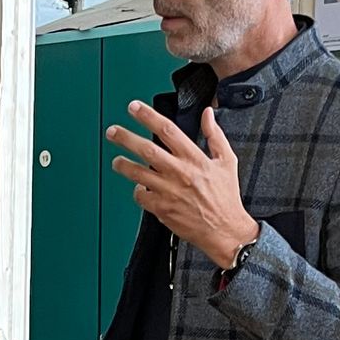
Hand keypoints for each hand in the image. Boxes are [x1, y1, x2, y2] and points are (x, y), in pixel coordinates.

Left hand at [107, 101, 258, 269]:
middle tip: (112, 132)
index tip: (134, 108)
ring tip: (116, 160)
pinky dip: (137, 190)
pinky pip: (141, 196)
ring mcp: (169, 191)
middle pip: (146, 149)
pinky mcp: (162, 209)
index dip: (148, 116)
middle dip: (126, 138)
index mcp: (194, 158)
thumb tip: (208, 114)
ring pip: (138, 173)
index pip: (167, 130)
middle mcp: (179, 173)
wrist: (225, 230)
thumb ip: (215, 135)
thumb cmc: (226, 197)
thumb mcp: (227, 161)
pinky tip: (138, 186)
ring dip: (123, 165)